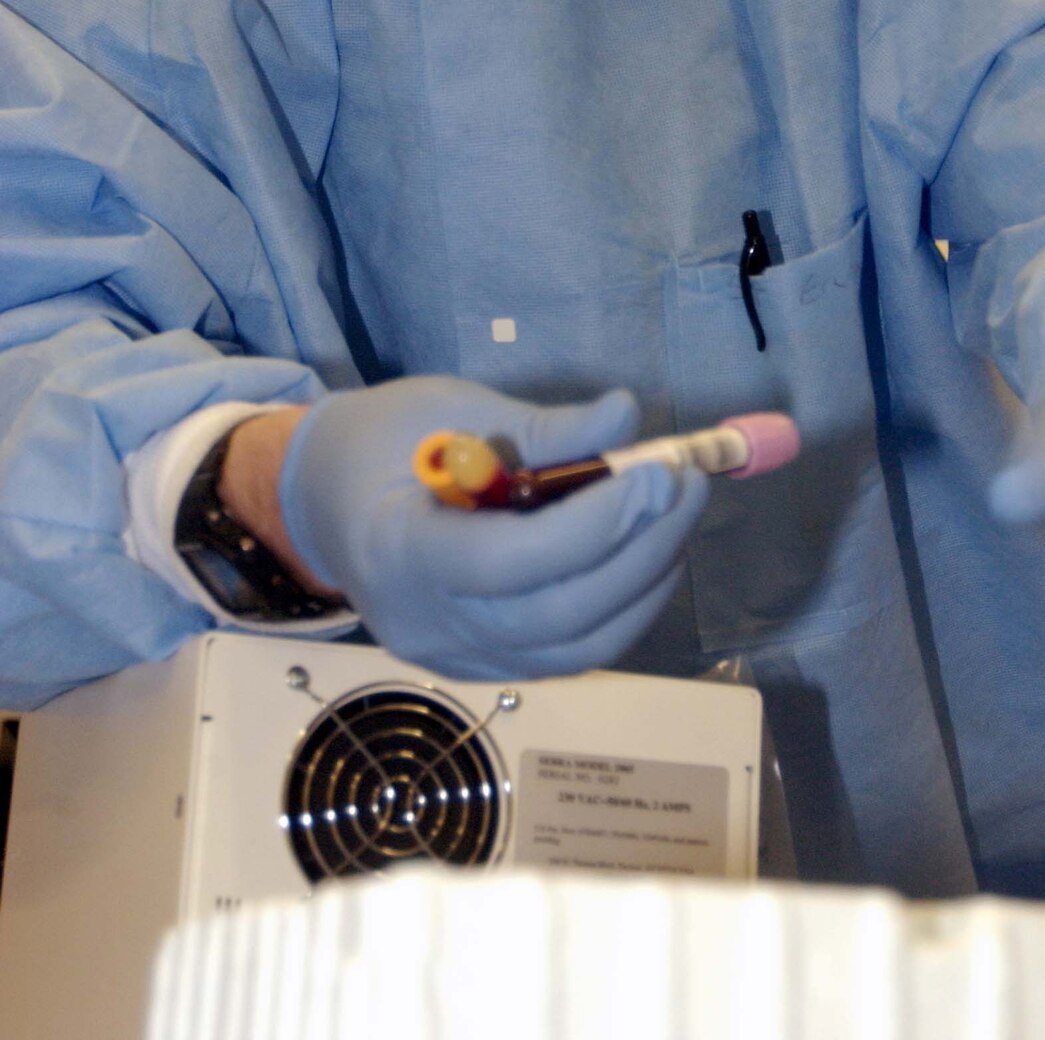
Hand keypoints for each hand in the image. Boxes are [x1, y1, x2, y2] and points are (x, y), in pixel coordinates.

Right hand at [279, 376, 707, 677]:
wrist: (325, 501)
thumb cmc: (384, 441)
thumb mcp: (451, 410)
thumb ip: (541, 427)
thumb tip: (626, 414)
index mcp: (398, 551)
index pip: (508, 562)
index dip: (592, 525)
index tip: (656, 474)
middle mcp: (426, 624)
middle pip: (555, 616)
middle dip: (638, 552)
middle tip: (686, 486)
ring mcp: (456, 658)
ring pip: (574, 647)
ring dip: (644, 583)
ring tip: (676, 514)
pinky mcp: (485, 667)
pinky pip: (569, 654)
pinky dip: (622, 609)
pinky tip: (646, 553)